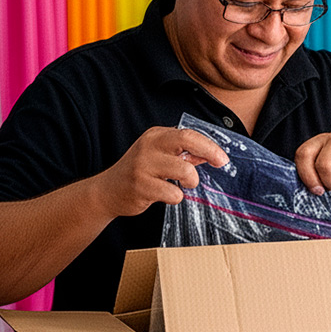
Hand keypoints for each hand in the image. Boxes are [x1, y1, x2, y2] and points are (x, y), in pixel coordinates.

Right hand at [95, 127, 228, 217]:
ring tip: (182, 185)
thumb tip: (211, 155)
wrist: (107, 191)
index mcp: (155, 136)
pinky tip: (164, 195)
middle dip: (209, 152)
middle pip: (187, 141)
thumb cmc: (139, 173)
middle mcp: (149, 146)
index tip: (223, 158)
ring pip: (185, 170)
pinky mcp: (140, 186)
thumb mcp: (159, 157)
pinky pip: (173, 193)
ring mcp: (143, 166)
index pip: (188, 134)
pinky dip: (176, 197)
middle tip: (219, 164)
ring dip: (191, 181)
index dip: (210, 145)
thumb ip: (184, 155)